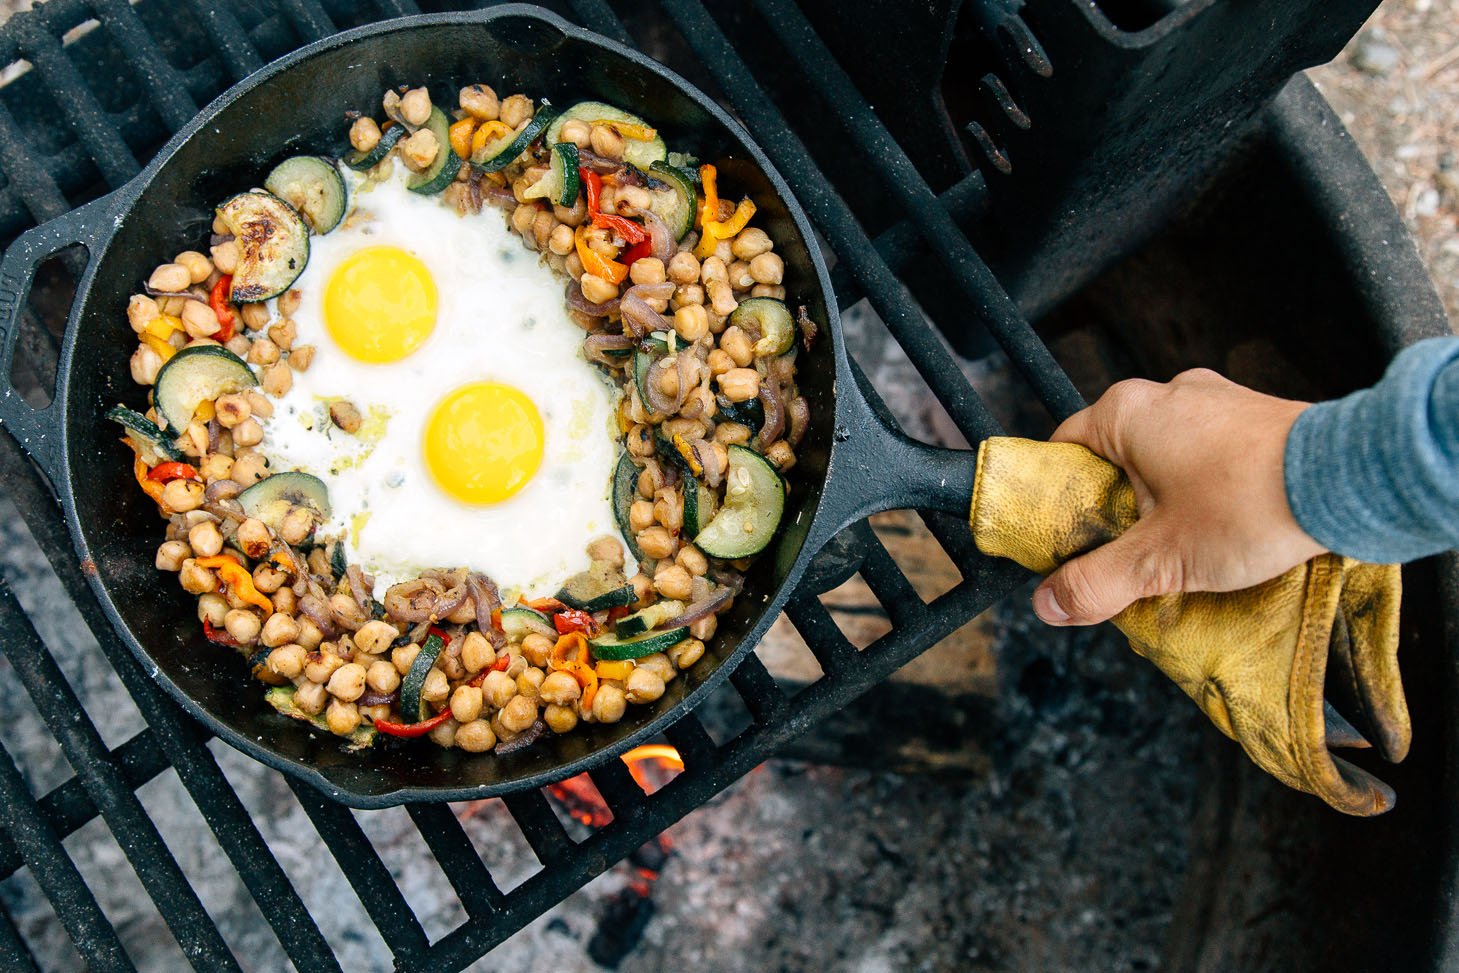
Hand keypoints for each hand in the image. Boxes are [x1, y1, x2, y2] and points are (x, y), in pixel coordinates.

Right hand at [1033, 368, 1326, 625]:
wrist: (1353, 480)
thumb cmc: (1251, 504)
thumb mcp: (1161, 557)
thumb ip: (1098, 581)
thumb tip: (1050, 603)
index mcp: (1127, 413)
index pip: (1063, 451)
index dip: (1060, 501)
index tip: (1069, 541)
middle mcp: (1169, 393)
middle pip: (1116, 459)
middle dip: (1118, 510)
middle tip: (1129, 556)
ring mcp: (1218, 400)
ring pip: (1166, 457)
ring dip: (1166, 502)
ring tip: (1184, 549)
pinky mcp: (1257, 417)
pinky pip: (1211, 454)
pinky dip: (1207, 489)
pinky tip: (1225, 529)